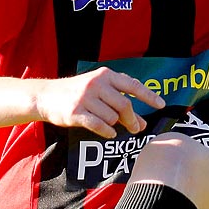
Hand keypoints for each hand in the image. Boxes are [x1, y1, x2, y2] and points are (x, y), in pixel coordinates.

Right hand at [33, 67, 163, 137]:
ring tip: (106, 122)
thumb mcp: (98, 90)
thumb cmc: (76, 94)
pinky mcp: (76, 113)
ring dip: (113, 124)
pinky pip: (99, 126)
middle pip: (124, 106)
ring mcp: (85, 98)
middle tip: (136, 129)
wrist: (46, 96)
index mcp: (104, 75)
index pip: (132, 86)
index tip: (161, 105)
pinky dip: (107, 132)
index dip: (148, 96)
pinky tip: (109, 133)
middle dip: (132, 119)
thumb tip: (141, 122)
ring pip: (112, 117)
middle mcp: (96, 84)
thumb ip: (120, 102)